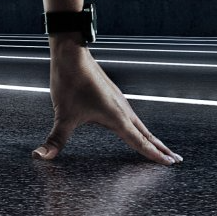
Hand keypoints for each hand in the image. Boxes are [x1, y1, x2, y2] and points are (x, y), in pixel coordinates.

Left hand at [32, 42, 182, 165]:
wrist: (71, 51)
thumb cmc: (69, 81)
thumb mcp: (61, 115)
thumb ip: (54, 140)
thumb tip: (40, 156)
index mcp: (116, 117)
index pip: (139, 142)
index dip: (154, 154)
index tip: (170, 163)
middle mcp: (122, 108)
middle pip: (146, 133)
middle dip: (160, 148)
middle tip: (176, 160)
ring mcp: (118, 99)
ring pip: (139, 123)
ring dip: (151, 136)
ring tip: (161, 147)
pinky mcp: (112, 93)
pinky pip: (132, 114)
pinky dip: (140, 125)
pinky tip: (135, 126)